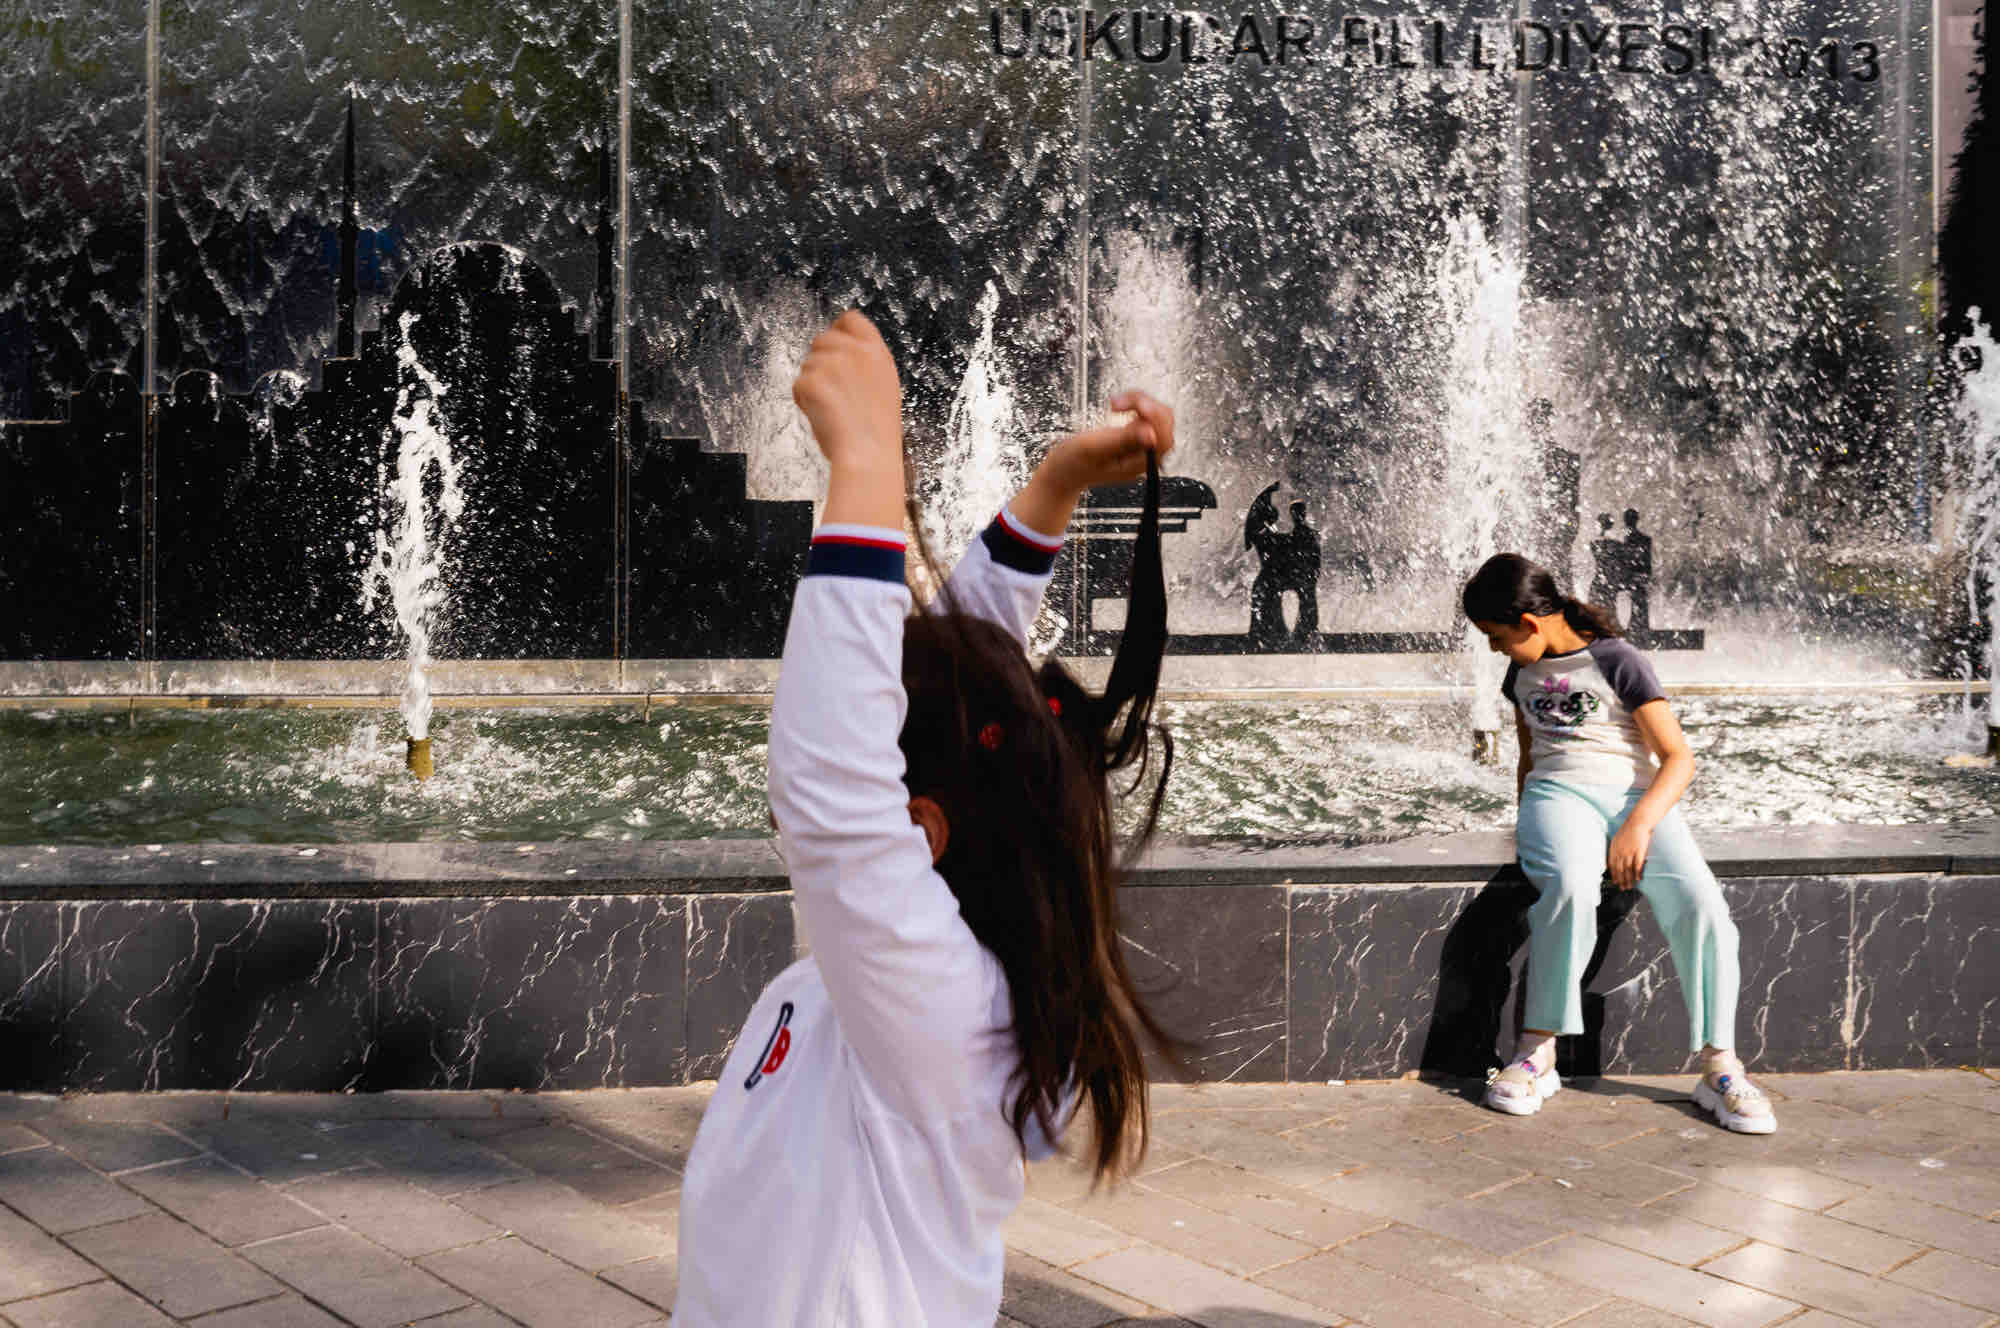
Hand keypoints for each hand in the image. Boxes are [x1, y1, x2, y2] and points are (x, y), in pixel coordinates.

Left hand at [791, 311, 902, 472]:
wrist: (868, 455)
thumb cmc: (877, 431)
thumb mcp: (885, 386)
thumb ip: (867, 362)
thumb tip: (846, 351)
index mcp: (877, 353)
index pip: (851, 320)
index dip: (839, 330)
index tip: (835, 344)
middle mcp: (854, 352)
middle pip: (823, 339)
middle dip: (821, 361)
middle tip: (832, 390)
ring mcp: (831, 364)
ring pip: (808, 364)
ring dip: (813, 383)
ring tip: (833, 409)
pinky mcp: (811, 380)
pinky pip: (798, 384)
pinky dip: (804, 400)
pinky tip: (823, 415)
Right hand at [1012, 391, 1174, 534]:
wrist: (1064, 469)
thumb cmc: (1073, 462)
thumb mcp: (1092, 448)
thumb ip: (1122, 440)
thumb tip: (1151, 435)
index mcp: (1137, 465)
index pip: (1163, 439)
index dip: (1155, 418)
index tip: (1138, 406)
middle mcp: (1145, 457)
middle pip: (1164, 423)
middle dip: (1144, 405)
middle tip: (1116, 403)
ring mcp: (1142, 447)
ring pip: (1157, 415)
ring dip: (1139, 402)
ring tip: (1115, 403)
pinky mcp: (1137, 436)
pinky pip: (1148, 414)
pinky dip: (1135, 404)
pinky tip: (1118, 406)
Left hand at [1607, 821, 1652, 889]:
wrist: (1637, 821)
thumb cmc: (1628, 830)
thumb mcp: (1616, 839)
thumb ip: (1614, 850)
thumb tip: (1613, 860)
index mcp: (1614, 849)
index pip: (1612, 866)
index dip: (1614, 875)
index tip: (1615, 883)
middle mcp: (1620, 852)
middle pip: (1620, 870)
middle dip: (1621, 880)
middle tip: (1622, 888)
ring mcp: (1630, 852)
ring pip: (1628, 869)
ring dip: (1629, 879)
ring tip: (1630, 886)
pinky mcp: (1639, 851)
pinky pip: (1638, 865)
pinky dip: (1637, 873)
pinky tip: (1638, 878)